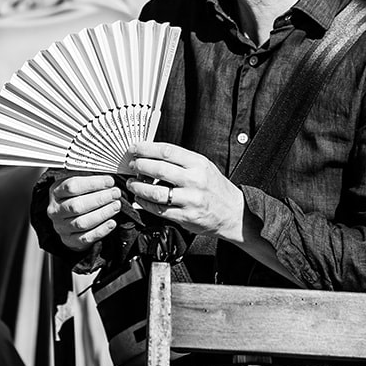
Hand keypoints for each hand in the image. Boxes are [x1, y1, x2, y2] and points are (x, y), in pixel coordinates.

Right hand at [46, 171, 122, 252]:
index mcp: (55, 192)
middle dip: (100, 199)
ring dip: (102, 214)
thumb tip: (108, 179)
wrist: (65, 219)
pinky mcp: (69, 240)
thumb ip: (89, 180)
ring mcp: (61, 227)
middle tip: (115, 194)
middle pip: (77, 206)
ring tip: (115, 206)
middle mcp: (56, 210)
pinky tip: (111, 223)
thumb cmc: (74, 198)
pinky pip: (86, 238)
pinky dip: (101, 230)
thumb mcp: (76, 184)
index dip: (92, 183)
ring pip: (82, 222)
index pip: (71, 186)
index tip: (109, 181)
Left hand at [126, 141, 244, 240]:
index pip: (167, 151)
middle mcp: (195, 180)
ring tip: (132, 183)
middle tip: (131, 166)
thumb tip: (151, 154)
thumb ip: (180, 160)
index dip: (146, 149)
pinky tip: (141, 199)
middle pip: (159, 169)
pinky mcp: (187, 217)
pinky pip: (159, 210)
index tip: (134, 149)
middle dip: (139, 166)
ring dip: (139, 187)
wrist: (234, 212)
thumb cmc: (215, 187)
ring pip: (156, 192)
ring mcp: (191, 200)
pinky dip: (145, 203)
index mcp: (198, 163)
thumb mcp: (203, 167)